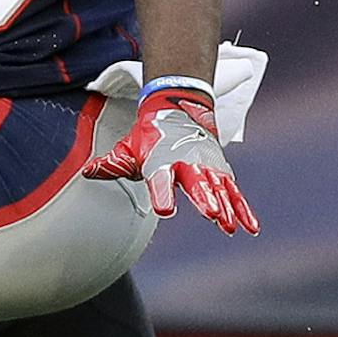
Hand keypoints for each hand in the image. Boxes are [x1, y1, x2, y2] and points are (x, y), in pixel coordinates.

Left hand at [84, 86, 259, 235]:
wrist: (179, 107)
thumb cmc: (151, 135)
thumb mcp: (129, 148)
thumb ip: (112, 164)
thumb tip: (88, 171)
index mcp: (162, 159)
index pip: (161, 178)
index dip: (163, 192)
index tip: (165, 208)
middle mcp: (187, 163)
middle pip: (197, 182)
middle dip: (204, 198)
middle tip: (211, 214)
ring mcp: (208, 167)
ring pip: (219, 189)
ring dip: (225, 207)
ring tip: (229, 226)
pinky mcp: (221, 172)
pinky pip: (234, 193)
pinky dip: (243, 209)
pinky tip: (249, 228)